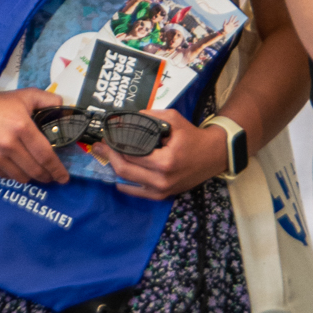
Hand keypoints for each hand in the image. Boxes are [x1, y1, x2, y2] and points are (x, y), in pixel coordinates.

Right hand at [0, 85, 69, 185]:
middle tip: (51, 176)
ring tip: (34, 171)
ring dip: (31, 177)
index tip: (64, 178)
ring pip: (21, 177)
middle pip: (35, 170)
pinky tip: (17, 166)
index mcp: (22, 127)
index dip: (57, 169)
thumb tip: (65, 108)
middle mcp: (8, 144)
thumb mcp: (26, 95)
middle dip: (47, 176)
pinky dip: (14, 174)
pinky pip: (6, 176)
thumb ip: (48, 100)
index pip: (45, 155)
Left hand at [95, 110, 230, 201]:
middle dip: (109, 156)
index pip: (130, 154)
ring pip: (127, 182)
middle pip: (124, 170)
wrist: (213, 155)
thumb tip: (125, 119)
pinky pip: (137, 192)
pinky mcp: (163, 195)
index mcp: (165, 161)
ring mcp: (162, 190)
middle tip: (99, 145)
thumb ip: (148, 117)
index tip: (105, 135)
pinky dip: (125, 184)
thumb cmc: (193, 136)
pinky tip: (117, 174)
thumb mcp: (173, 119)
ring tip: (107, 156)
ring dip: (115, 168)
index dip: (114, 145)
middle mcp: (162, 180)